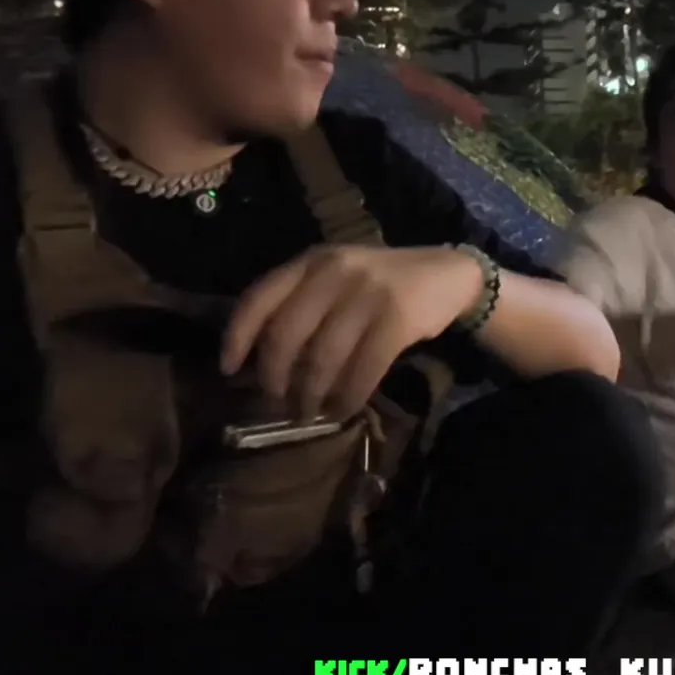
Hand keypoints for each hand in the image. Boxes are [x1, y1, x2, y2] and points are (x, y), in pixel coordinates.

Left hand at [221, 245, 482, 420]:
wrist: (445, 276)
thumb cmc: (378, 286)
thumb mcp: (335, 280)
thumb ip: (300, 304)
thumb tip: (258, 360)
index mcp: (311, 261)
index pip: (259, 298)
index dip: (237, 337)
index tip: (228, 371)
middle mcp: (333, 271)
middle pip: (286, 334)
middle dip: (275, 377)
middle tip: (277, 403)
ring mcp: (367, 293)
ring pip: (322, 357)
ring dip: (311, 394)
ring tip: (308, 414)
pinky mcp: (396, 317)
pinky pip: (362, 370)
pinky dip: (347, 397)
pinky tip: (342, 411)